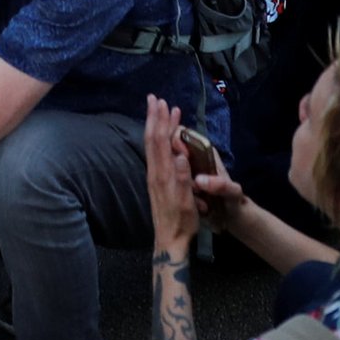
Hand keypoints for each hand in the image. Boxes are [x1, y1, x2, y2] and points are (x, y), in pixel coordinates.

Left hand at [143, 95, 203, 251]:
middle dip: (154, 117)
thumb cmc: (182, 222)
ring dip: (155, 126)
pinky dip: (158, 139)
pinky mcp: (155, 182)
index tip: (164, 103)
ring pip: (152, 145)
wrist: (169, 240)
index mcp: (163, 174)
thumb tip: (181, 156)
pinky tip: (161, 137)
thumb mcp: (187, 202)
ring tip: (160, 112)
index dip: (161, 121)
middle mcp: (155, 172)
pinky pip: (154, 154)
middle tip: (155, 99)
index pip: (160, 141)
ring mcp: (153, 176)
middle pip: (152, 139)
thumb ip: (183, 179)